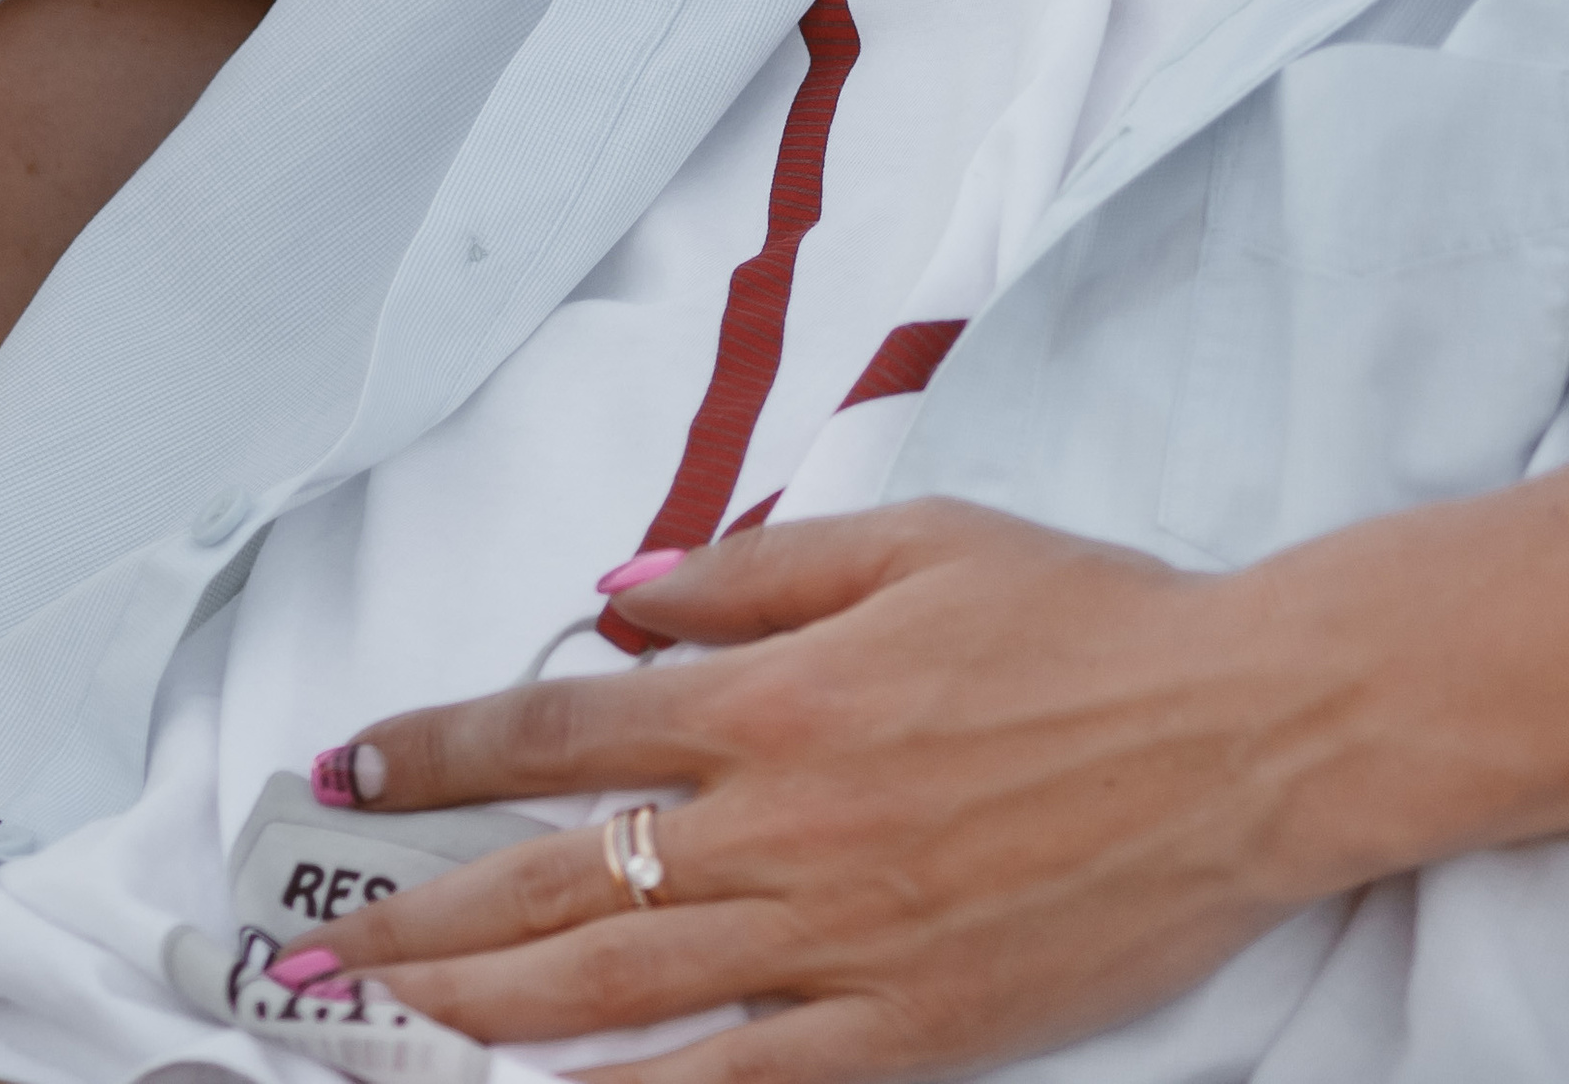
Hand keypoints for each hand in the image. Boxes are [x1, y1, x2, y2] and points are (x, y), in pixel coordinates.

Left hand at [278, 499, 1342, 1081]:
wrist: (1244, 731)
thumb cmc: (1087, 618)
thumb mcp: (918, 538)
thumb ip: (756, 573)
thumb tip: (617, 594)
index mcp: (782, 694)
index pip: (564, 722)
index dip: (441, 748)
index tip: (353, 768)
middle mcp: (784, 825)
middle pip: (558, 878)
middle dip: (421, 906)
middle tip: (325, 933)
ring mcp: (839, 938)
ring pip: (615, 991)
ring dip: (480, 1006)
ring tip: (389, 1013)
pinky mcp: (905, 1024)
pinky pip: (739, 1082)